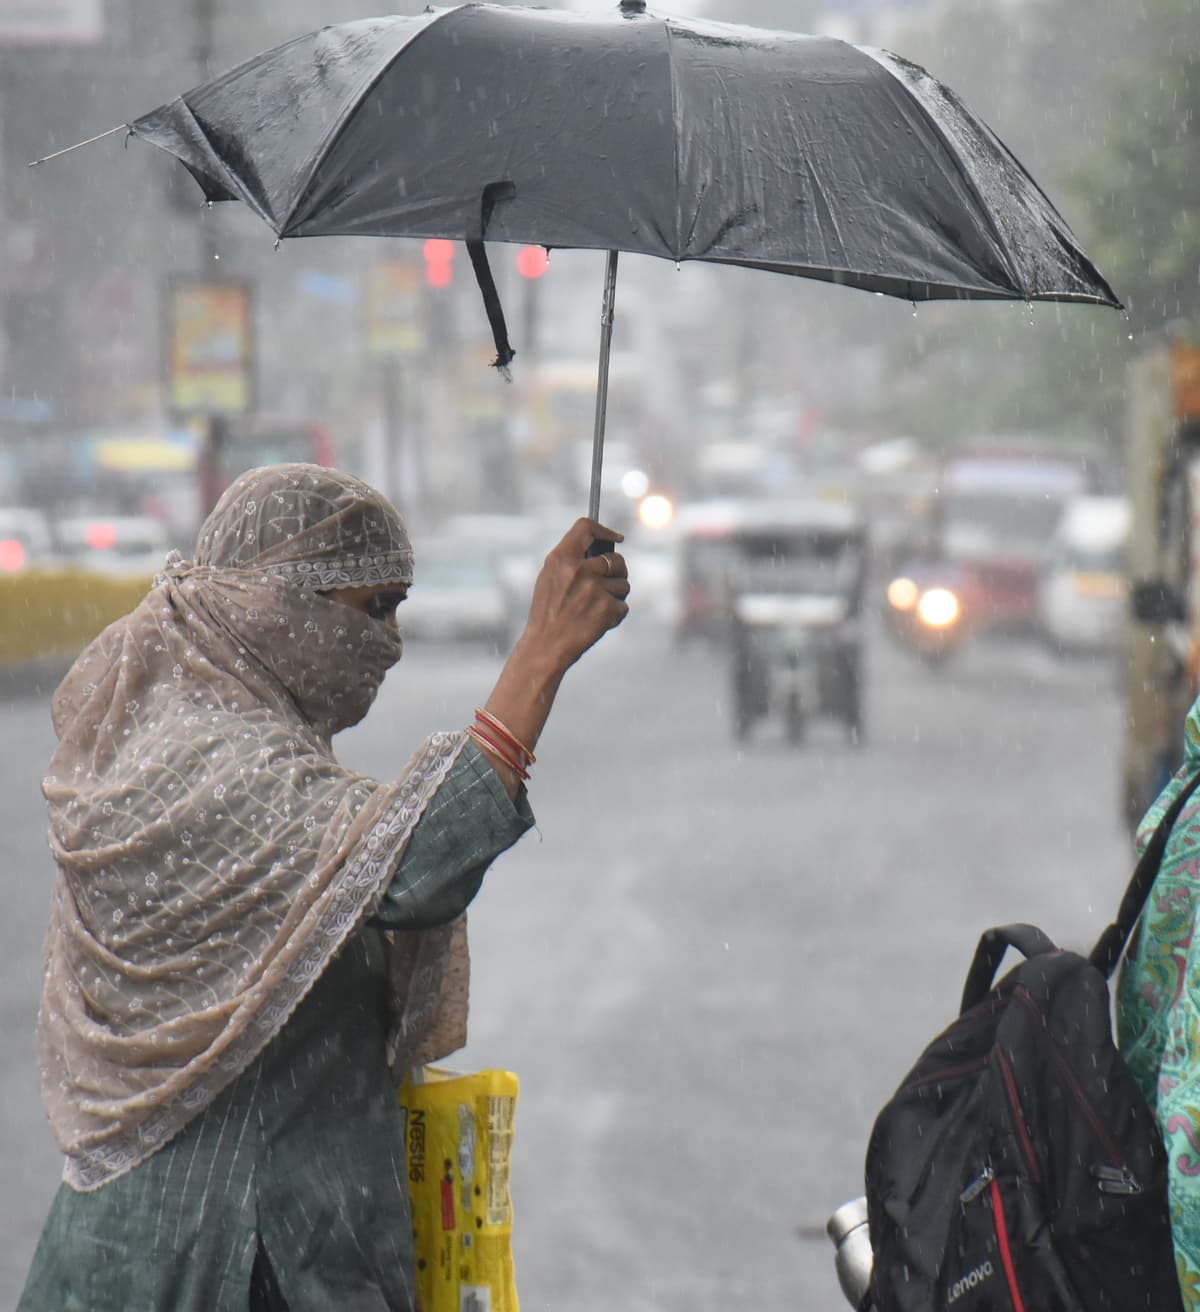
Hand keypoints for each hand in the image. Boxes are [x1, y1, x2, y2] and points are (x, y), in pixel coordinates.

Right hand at [473, 520, 629, 799]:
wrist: (545, 647)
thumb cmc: (547, 612)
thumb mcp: (549, 578)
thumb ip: (571, 559)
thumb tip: (604, 547)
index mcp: (560, 558)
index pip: (587, 527)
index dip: (605, 530)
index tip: (617, 538)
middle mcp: (578, 570)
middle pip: (617, 559)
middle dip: (618, 572)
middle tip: (608, 584)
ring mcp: (594, 589)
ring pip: (624, 585)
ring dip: (616, 597)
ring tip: (595, 609)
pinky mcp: (607, 609)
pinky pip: (623, 607)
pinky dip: (615, 616)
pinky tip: (597, 623)